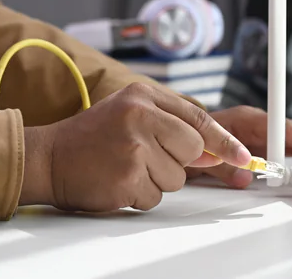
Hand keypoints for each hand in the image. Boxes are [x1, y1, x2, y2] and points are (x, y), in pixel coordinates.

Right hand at [19, 83, 250, 210]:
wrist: (48, 158)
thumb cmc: (91, 138)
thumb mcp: (131, 114)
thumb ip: (173, 125)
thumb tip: (216, 153)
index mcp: (142, 95)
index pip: (198, 118)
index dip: (224, 141)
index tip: (242, 156)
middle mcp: (139, 116)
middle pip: (193, 149)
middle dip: (177, 160)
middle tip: (144, 156)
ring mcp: (133, 148)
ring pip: (177, 177)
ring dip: (156, 179)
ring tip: (126, 165)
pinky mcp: (126, 178)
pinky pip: (155, 196)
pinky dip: (140, 194)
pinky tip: (118, 180)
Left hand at [185, 105, 291, 187]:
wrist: (178, 136)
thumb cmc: (189, 138)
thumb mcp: (201, 156)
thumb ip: (222, 167)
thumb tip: (246, 177)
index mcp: (245, 120)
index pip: (281, 128)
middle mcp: (257, 125)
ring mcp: (261, 135)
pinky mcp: (262, 146)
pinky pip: (287, 148)